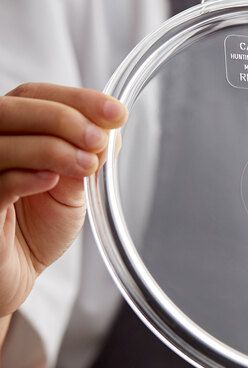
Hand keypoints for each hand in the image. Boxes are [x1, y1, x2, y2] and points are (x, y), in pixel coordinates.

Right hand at [0, 83, 127, 328]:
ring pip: (3, 143)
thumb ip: (87, 155)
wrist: (14, 272)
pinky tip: (51, 181)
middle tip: (99, 138)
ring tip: (87, 165)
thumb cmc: (37, 226)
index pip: (36, 95)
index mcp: (13, 130)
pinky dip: (26, 177)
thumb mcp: (73, 186)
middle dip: (64, 118)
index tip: (116, 113)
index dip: (78, 99)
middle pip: (13, 109)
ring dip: (52, 148)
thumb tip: (112, 130)